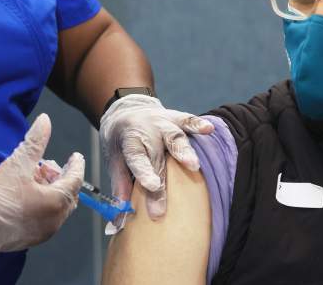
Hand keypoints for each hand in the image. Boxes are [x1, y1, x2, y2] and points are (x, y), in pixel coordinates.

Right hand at [0, 114, 84, 267]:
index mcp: (56, 202)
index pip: (75, 181)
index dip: (76, 166)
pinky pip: (47, 219)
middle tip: (46, 167)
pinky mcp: (32, 239)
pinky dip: (44, 205)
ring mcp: (44, 232)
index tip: (75, 156)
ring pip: (58, 208)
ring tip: (33, 178)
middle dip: (61, 179)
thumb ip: (35, 140)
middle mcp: (55, 221)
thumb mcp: (18, 163)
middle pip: (68, 195)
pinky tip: (27, 195)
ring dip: (51, 191)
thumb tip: (45, 120)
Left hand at [99, 95, 212, 222]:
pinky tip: (209, 130)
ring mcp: (162, 123)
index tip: (151, 186)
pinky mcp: (175, 118)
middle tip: (165, 204)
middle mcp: (146, 131)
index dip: (144, 172)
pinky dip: (198, 124)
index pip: (136, 158)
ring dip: (184, 151)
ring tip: (194, 165)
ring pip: (174, 137)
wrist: (125, 108)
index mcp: (130, 141)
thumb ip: (120, 183)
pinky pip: (187, 120)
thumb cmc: (121, 140)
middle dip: (163, 182)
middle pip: (157, 158)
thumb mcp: (113, 158)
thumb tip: (122, 213)